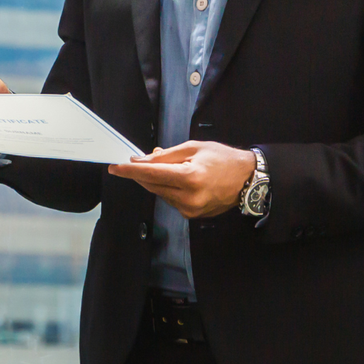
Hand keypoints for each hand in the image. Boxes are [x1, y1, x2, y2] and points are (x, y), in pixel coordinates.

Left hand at [108, 140, 257, 218]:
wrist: (247, 180)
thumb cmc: (223, 159)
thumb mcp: (194, 148)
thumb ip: (166, 156)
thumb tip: (143, 161)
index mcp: (191, 177)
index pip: (152, 174)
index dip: (131, 171)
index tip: (116, 167)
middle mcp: (189, 197)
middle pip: (152, 186)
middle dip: (140, 174)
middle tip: (133, 162)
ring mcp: (190, 209)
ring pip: (160, 193)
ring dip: (154, 181)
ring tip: (163, 166)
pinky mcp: (192, 215)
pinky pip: (170, 200)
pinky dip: (167, 189)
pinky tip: (175, 179)